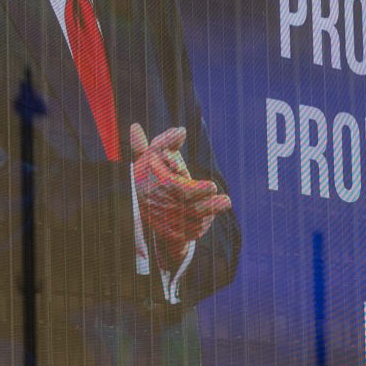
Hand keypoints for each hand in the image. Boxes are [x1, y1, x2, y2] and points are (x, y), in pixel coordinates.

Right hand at [130, 123, 230, 252]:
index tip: (213, 186)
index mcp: (158, 187)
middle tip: (227, 200)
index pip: (180, 191)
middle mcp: (161, 207)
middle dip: (210, 205)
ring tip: (224, 203)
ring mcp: (165, 223)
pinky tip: (208, 215)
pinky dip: (202, 225)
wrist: (138, 200)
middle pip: (189, 209)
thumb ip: (166, 141)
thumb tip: (182, 131)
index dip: (198, 191)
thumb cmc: (151, 172)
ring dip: (209, 214)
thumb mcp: (154, 155)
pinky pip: (190, 233)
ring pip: (192, 222)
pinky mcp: (171, 234)